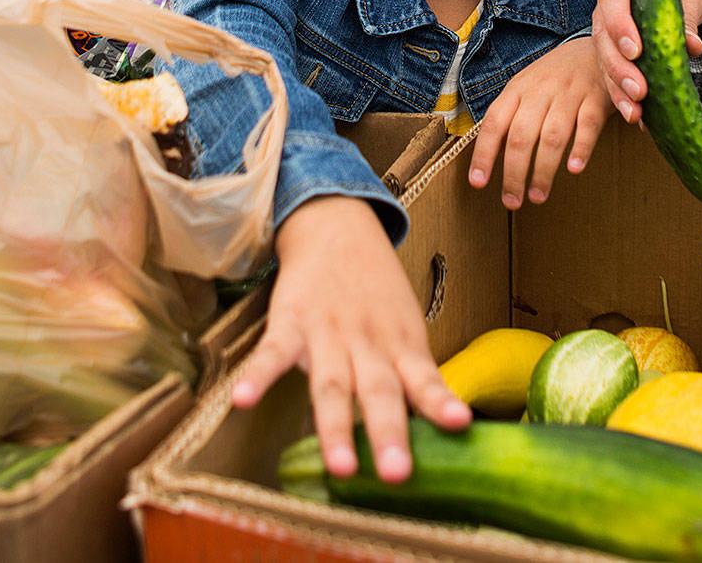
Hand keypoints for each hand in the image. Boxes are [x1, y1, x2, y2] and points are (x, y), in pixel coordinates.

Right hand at [232, 196, 467, 480]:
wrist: (337, 227)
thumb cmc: (376, 292)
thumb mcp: (405, 328)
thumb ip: (413, 378)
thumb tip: (437, 432)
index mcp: (401, 345)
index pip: (424, 377)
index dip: (439, 401)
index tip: (458, 423)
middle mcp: (368, 343)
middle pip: (378, 391)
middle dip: (387, 433)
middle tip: (396, 475)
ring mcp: (328, 333)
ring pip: (332, 384)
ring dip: (335, 426)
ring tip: (339, 466)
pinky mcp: (290, 322)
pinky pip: (272, 353)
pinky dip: (257, 376)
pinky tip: (242, 400)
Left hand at [468, 38, 612, 208]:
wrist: (598, 48)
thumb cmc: (555, 77)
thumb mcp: (526, 88)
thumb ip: (510, 117)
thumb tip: (489, 156)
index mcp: (518, 88)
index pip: (494, 122)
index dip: (484, 154)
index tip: (478, 183)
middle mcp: (541, 90)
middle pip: (521, 135)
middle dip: (514, 172)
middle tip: (512, 201)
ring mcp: (570, 94)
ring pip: (552, 135)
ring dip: (543, 169)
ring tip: (537, 195)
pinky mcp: (597, 99)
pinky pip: (587, 125)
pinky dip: (580, 148)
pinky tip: (573, 169)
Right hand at [591, 0, 701, 121]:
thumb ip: (688, 16)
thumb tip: (693, 45)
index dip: (621, 26)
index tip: (635, 52)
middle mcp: (607, 3)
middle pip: (603, 36)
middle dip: (620, 68)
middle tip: (639, 90)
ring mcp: (606, 28)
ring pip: (603, 60)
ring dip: (618, 88)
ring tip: (635, 112)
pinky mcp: (611, 50)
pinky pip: (611, 74)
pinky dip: (622, 96)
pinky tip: (637, 116)